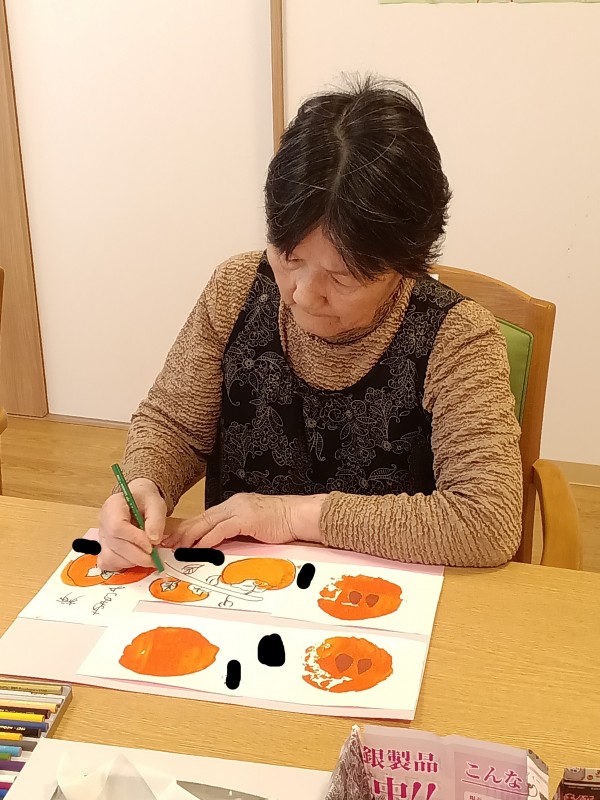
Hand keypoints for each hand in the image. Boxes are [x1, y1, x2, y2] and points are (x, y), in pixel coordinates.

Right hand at [98, 478, 166, 570]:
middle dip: (137, 555)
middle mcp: (103, 522)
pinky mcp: (103, 549)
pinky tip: (136, 558)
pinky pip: (108, 563)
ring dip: (132, 561)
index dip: (135, 539)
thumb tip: (154, 540)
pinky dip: (124, 565)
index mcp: (113, 506)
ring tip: (147, 556)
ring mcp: (101, 537)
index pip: (117, 526)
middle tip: (155, 558)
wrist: (137, 501)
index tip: (152, 545)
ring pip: (110, 557)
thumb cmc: (145, 501)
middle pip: (115, 544)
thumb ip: (156, 519)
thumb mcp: (156, 503)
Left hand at [163, 493, 325, 550]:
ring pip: (207, 523)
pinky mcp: (246, 518)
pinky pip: (221, 530)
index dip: (188, 528)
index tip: (174, 539)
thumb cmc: (281, 523)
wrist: (299, 515)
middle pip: (201, 518)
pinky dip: (207, 539)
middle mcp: (233, 505)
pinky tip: (198, 548)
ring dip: (190, 537)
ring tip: (176, 548)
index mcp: (233, 506)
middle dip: (182, 532)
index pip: (205, 517)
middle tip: (166, 544)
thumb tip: (220, 547)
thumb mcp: (253, 527)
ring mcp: (239, 510)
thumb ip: (236, 533)